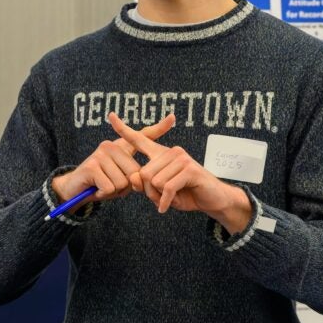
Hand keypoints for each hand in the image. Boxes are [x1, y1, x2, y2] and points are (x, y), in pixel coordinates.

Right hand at [51, 114, 174, 205]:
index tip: (173, 117)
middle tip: (110, 184)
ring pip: (123, 182)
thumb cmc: (102, 184)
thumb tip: (141, 177)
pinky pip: (110, 187)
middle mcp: (111, 145)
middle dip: (125, 187)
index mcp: (121, 147)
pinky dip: (104, 194)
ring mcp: (100, 154)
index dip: (159, 128)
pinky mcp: (92, 166)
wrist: (74, 190)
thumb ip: (134, 176)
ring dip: (113, 191)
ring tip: (103, 186)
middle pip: (135, 174)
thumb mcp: (121, 178)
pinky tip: (96, 189)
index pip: (143, 136)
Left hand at [108, 113, 251, 233]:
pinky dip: (166, 201)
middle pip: (144, 174)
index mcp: (161, 154)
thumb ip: (144, 184)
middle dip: (150, 192)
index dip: (123, 129)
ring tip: (172, 198)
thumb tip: (134, 178)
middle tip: (162, 198)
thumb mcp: (159, 192)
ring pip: (154, 182)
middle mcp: (170, 151)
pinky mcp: (189, 169)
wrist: (212, 199)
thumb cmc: (185, 194)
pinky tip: (167, 207)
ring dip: (159, 197)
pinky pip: (167, 188)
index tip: (110, 116)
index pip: (139, 140)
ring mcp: (181, 158)